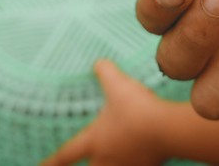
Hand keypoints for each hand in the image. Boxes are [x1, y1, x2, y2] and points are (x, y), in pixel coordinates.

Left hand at [41, 60, 166, 165]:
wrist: (167, 130)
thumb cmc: (137, 109)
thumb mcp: (118, 84)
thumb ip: (105, 72)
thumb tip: (99, 62)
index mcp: (94, 140)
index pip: (65, 155)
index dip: (51, 161)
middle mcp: (108, 159)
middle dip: (89, 165)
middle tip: (89, 161)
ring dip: (113, 164)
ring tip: (118, 158)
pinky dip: (137, 162)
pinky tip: (144, 154)